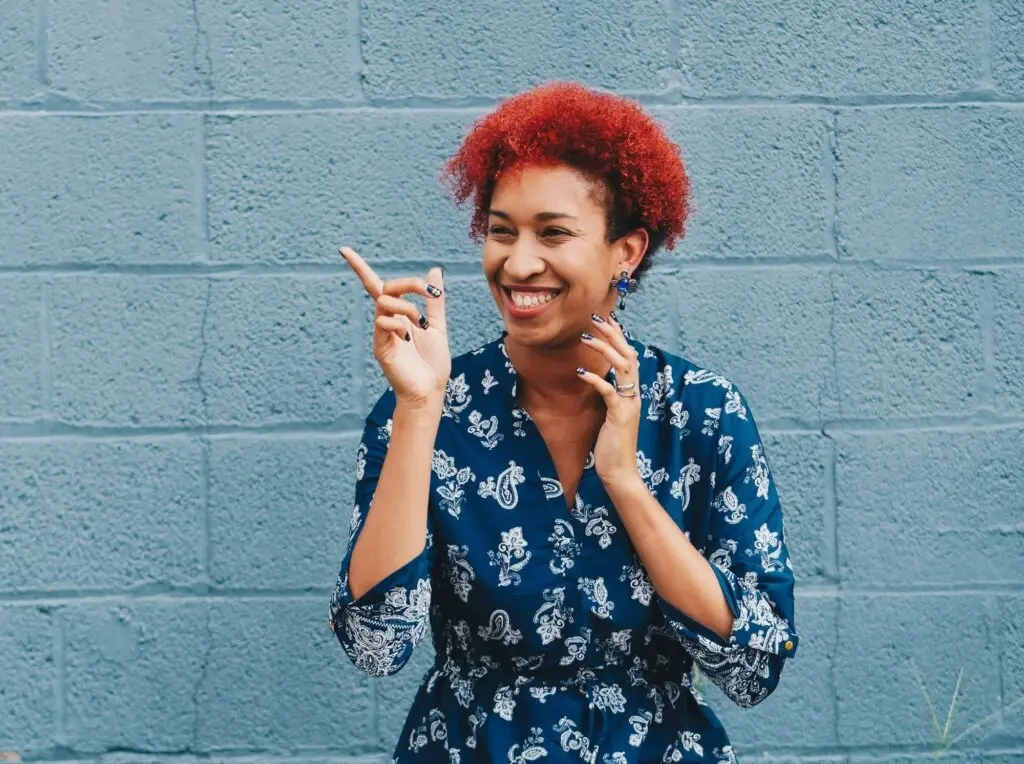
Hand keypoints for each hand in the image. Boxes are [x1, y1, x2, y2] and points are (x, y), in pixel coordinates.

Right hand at [339, 247, 450, 407]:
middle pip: (385, 287)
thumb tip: (434, 271)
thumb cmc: (433, 363)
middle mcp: (387, 321)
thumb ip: (435, 300)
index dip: (359, 267)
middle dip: (409, 284)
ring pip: (384, 302)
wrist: (431, 390)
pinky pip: (383, 322)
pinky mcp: (380, 347)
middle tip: (429, 292)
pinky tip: (408, 338)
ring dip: (407, 307)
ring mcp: (381, 334)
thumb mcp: (438, 325)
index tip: (343, 249)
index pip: (376, 286)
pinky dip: (398, 324)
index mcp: (399, 315)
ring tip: (420, 325)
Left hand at [576, 312, 641, 483]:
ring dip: (604, 349)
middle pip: (628, 354)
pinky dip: (596, 380)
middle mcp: (634, 395)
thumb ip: (609, 396)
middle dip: (613, 334)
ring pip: (623, 367)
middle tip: (596, 317)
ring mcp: (629, 405)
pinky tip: (581, 372)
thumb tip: (599, 380)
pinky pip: (610, 392)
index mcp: (632, 393)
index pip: (629, 356)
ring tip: (586, 336)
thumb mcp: (610, 415)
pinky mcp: (620, 416)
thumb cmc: (612, 445)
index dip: (619, 336)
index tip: (606, 318)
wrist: (620, 471)